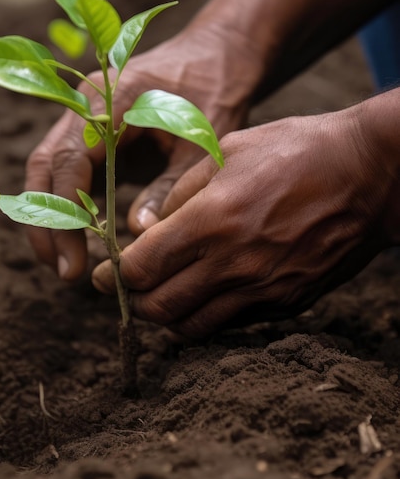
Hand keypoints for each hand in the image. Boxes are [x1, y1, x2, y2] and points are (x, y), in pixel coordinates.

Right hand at [25, 24, 261, 279]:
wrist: (217, 54)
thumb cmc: (215, 91)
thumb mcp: (201, 143)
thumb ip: (169, 187)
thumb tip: (137, 235)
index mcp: (109, 100)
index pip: (68, 162)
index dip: (64, 216)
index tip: (72, 262)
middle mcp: (85, 106)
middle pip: (44, 168)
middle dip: (45, 223)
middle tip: (61, 270)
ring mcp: (84, 119)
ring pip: (49, 171)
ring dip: (50, 217)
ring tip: (64, 263)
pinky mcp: (93, 136)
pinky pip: (67, 172)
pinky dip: (67, 206)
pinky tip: (79, 240)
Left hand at [92, 107, 396, 336]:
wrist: (370, 174)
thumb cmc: (295, 151)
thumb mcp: (227, 153)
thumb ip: (179, 196)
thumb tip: (145, 231)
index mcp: (213, 219)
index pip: (141, 268)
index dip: (115, 274)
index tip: (107, 270)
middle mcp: (234, 263)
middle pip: (159, 308)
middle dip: (134, 301)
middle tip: (128, 288)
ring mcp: (263, 289)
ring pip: (191, 327)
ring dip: (166, 316)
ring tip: (162, 294)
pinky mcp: (286, 304)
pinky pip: (229, 325)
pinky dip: (204, 316)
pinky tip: (203, 294)